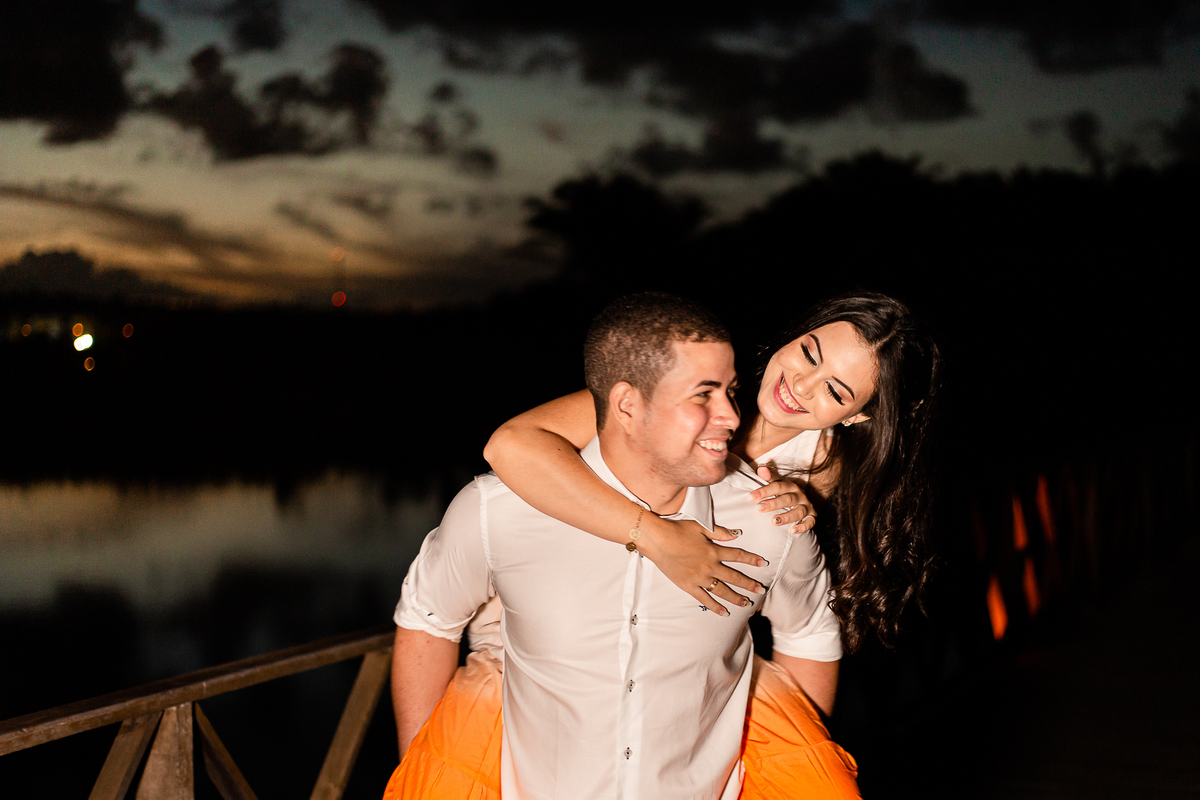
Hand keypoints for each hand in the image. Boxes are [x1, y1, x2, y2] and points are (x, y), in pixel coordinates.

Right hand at [637, 516, 765, 616]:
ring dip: (736, 597)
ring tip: (746, 603)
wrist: (658, 540)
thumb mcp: (700, 527)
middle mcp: (710, 566)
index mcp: (714, 550)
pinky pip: (705, 598)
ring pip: (722, 590)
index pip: (738, 555)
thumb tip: (735, 534)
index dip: (751, 559)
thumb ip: (719, 532)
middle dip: (748, 584)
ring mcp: (700, 578)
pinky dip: (715, 606)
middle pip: (734, 577)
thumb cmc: (677, 530)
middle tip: (760, 589)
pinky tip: (724, 612)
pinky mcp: (689, 586)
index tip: (763, 563)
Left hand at [749, 466, 816, 533]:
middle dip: (773, 504)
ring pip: (799, 512)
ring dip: (786, 517)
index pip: (777, 486)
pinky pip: (810, 522)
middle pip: (788, 499)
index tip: (751, 497)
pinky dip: (803, 527)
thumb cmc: (784, 493)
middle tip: (759, 508)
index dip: (764, 491)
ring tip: (774, 521)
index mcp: (790, 486)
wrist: (800, 502)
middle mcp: (800, 495)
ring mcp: (807, 506)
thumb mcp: (777, 484)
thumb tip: (761, 468)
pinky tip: (792, 531)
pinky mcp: (812, 517)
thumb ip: (768, 477)